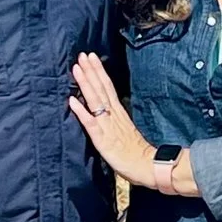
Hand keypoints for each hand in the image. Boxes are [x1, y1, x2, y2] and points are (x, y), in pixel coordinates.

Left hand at [70, 53, 159, 179]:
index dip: (99, 72)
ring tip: (77, 68)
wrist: (148, 166)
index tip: (91, 58)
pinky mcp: (103, 139)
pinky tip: (72, 100)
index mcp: (119, 113)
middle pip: (101, 89)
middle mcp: (113, 116)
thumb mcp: (127, 132)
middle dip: (91, 71)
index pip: (108, 88)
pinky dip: (81, 111)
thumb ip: (118, 121)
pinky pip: (91, 123)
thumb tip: (108, 111)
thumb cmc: (138, 153)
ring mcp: (108, 126)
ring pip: (96, 100)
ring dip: (86, 83)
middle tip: (82, 54)